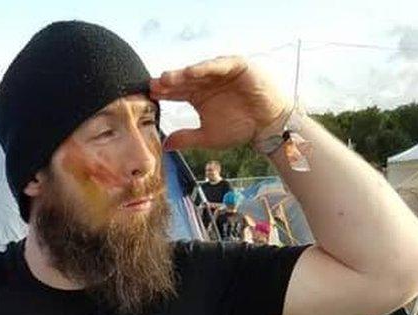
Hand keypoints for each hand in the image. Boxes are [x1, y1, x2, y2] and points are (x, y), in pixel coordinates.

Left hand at [151, 57, 288, 152]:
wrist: (268, 124)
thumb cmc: (240, 128)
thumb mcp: (208, 136)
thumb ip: (186, 138)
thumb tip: (164, 146)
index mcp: (198, 97)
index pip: (176, 93)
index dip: (164, 95)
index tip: (149, 98)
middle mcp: (206, 83)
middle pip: (183, 81)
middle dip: (168, 83)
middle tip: (152, 86)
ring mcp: (220, 73)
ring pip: (197, 72)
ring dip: (182, 74)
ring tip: (166, 78)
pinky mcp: (235, 66)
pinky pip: (218, 65)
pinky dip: (205, 68)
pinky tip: (191, 72)